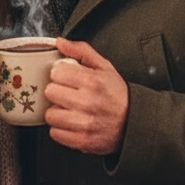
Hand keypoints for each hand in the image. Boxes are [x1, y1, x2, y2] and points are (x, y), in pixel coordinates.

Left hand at [43, 37, 128, 155]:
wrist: (134, 122)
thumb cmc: (117, 94)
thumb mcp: (104, 66)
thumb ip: (81, 51)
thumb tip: (60, 42)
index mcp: (92, 81)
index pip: (56, 73)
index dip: (60, 75)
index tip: (67, 78)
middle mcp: (88, 102)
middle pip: (50, 92)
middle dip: (57, 92)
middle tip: (68, 94)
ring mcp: (85, 123)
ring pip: (50, 114)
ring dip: (57, 112)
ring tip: (69, 109)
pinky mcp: (82, 141)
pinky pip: (55, 133)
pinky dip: (61, 129)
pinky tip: (71, 122)